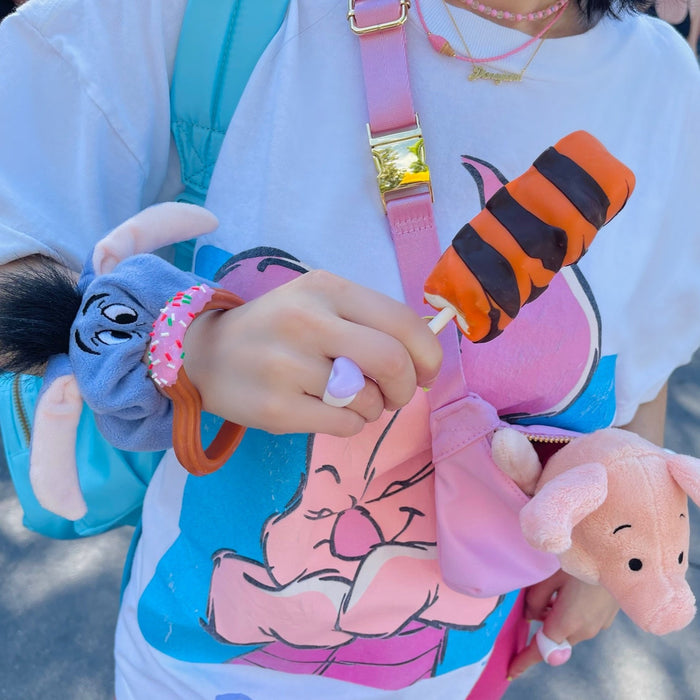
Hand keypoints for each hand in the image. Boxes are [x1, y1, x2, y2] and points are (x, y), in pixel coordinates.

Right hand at [183, 270, 441, 436]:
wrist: (206, 354)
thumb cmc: (277, 329)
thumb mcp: (318, 303)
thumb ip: (369, 320)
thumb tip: (425, 358)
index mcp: (325, 289)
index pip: (402, 321)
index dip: (429, 354)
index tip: (428, 373)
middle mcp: (307, 322)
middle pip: (392, 362)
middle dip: (407, 387)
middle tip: (396, 395)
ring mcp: (288, 366)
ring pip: (368, 400)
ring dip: (372, 407)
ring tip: (349, 399)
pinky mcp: (276, 408)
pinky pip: (344, 426)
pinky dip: (351, 424)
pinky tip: (328, 412)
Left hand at [508, 569, 618, 678]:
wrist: (620, 555)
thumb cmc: (580, 561)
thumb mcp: (549, 577)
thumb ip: (535, 600)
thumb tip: (530, 617)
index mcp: (567, 623)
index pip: (542, 650)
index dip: (524, 661)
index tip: (510, 671)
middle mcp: (585, 631)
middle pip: (554, 638)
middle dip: (541, 626)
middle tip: (534, 601)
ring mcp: (599, 625)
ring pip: (568, 630)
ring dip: (556, 618)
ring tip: (555, 587)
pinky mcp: (606, 617)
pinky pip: (582, 622)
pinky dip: (570, 613)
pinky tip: (571, 589)